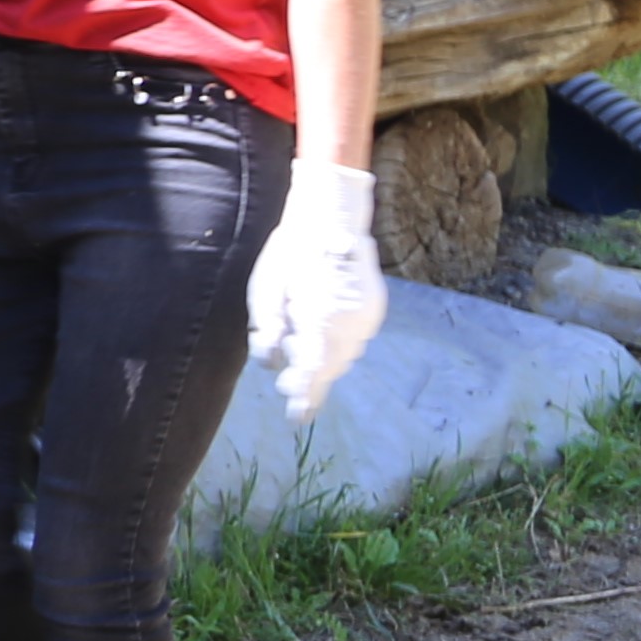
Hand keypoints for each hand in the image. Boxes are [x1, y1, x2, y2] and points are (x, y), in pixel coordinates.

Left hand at [246, 162, 385, 422]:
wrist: (330, 222)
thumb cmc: (289, 258)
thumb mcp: (266, 296)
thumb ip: (270, 335)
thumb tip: (275, 364)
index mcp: (319, 323)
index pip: (312, 373)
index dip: (304, 397)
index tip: (296, 418)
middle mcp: (349, 327)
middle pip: (330, 368)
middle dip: (310, 380)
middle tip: (288, 385)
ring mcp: (366, 320)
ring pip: (344, 356)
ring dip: (324, 361)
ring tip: (301, 350)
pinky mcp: (373, 312)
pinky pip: (354, 340)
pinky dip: (337, 344)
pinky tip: (321, 332)